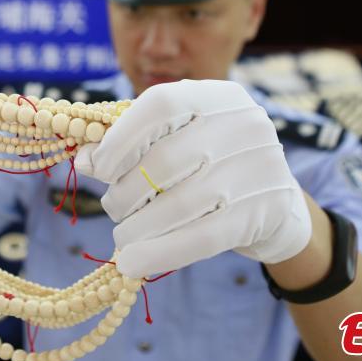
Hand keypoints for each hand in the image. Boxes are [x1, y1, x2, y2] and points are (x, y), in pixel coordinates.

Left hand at [74, 79, 311, 278]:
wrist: (278, 206)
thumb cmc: (213, 167)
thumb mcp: (182, 142)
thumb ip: (135, 145)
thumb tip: (83, 159)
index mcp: (218, 96)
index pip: (160, 105)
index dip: (119, 138)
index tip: (95, 167)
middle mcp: (244, 124)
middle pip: (165, 160)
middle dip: (125, 191)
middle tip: (113, 208)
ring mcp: (260, 167)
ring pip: (179, 203)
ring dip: (137, 227)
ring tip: (123, 238)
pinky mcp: (265, 212)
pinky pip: (202, 237)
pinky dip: (160, 253)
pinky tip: (133, 264)